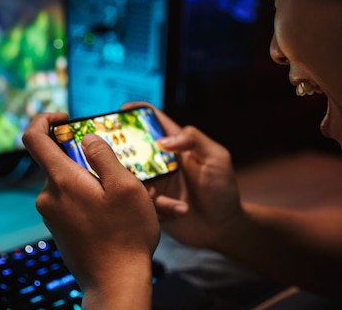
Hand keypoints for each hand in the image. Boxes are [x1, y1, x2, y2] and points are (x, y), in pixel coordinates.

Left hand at [22, 113, 159, 306]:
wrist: (116, 283)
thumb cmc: (126, 235)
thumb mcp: (125, 186)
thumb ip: (103, 156)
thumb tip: (87, 138)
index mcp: (61, 180)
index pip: (34, 138)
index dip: (44, 119)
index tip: (66, 118)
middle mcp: (49, 197)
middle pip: (60, 160)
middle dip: (88, 159)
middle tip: (119, 170)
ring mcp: (52, 215)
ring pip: (72, 183)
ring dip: (95, 182)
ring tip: (126, 198)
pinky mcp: (60, 229)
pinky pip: (74, 202)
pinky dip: (93, 199)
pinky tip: (117, 215)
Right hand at [120, 102, 242, 249]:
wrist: (223, 228)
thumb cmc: (224, 191)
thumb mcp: (216, 158)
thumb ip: (194, 140)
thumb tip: (162, 140)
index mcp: (178, 145)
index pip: (155, 122)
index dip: (138, 113)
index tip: (120, 112)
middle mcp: (163, 161)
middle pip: (135, 147)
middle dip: (124, 150)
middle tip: (117, 156)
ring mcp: (156, 182)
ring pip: (133, 175)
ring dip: (140, 184)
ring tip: (157, 193)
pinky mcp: (152, 203)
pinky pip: (141, 200)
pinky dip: (155, 204)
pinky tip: (176, 209)